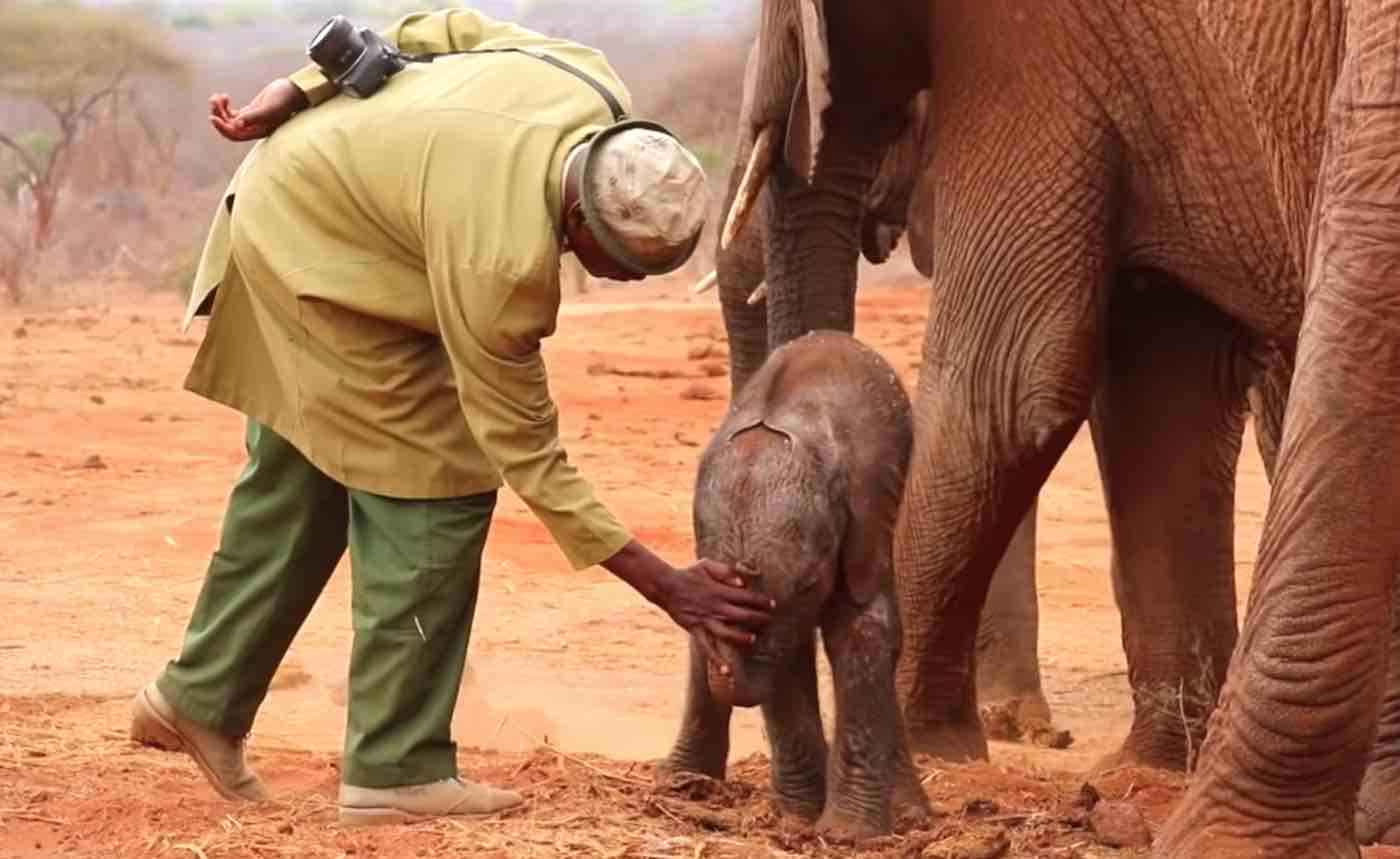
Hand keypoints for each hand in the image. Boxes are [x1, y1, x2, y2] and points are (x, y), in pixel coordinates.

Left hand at [209, 79, 309, 141]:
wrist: (294, 91)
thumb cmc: (284, 99)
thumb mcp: (270, 107)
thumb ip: (254, 116)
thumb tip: (237, 124)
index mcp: (258, 131)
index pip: (235, 135)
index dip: (222, 129)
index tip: (213, 117)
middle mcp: (253, 128)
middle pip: (229, 128)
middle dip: (218, 116)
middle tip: (214, 100)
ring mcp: (251, 120)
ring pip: (228, 120)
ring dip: (219, 110)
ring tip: (216, 97)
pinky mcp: (250, 111)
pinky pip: (232, 113)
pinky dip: (224, 106)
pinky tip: (224, 96)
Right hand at [655, 559, 771, 663]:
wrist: (666, 587)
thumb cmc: (688, 574)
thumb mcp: (706, 565)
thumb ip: (725, 571)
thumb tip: (742, 583)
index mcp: (719, 591)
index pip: (746, 597)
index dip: (761, 601)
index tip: (772, 604)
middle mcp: (715, 607)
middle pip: (742, 615)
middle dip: (759, 618)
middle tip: (770, 621)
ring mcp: (705, 621)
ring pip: (727, 633)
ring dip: (742, 637)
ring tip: (754, 639)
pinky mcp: (695, 631)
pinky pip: (707, 648)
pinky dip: (716, 660)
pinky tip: (726, 671)